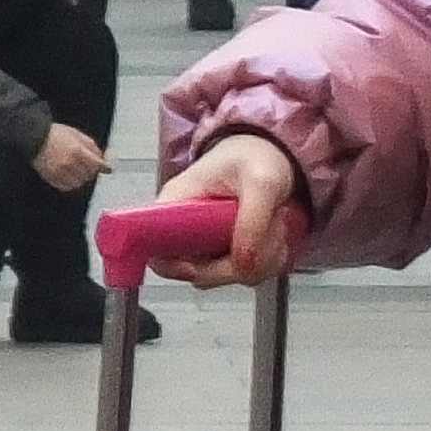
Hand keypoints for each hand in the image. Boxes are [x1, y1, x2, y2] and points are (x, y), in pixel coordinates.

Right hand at [32, 124, 106, 194]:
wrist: (34, 138)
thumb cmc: (55, 134)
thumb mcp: (77, 135)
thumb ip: (91, 146)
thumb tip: (101, 157)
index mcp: (77, 151)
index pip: (97, 165)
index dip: (103, 167)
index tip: (107, 169)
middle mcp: (69, 163)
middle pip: (89, 174)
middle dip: (91, 171)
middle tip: (89, 167)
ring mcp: (59, 171)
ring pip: (78, 183)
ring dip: (81, 178)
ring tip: (78, 171)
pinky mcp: (50, 177)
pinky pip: (66, 186)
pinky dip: (70, 183)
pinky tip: (69, 176)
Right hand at [146, 135, 302, 285]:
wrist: (272, 155)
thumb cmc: (256, 158)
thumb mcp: (262, 182)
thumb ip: (253, 220)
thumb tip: (242, 264)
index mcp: (175, 205)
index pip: (154, 250)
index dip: (174, 267)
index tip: (202, 266)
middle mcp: (184, 230)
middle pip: (198, 272)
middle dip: (239, 262)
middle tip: (268, 232)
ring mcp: (207, 244)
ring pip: (228, 275)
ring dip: (262, 259)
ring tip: (275, 225)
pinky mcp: (228, 253)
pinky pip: (247, 271)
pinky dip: (269, 260)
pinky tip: (276, 235)